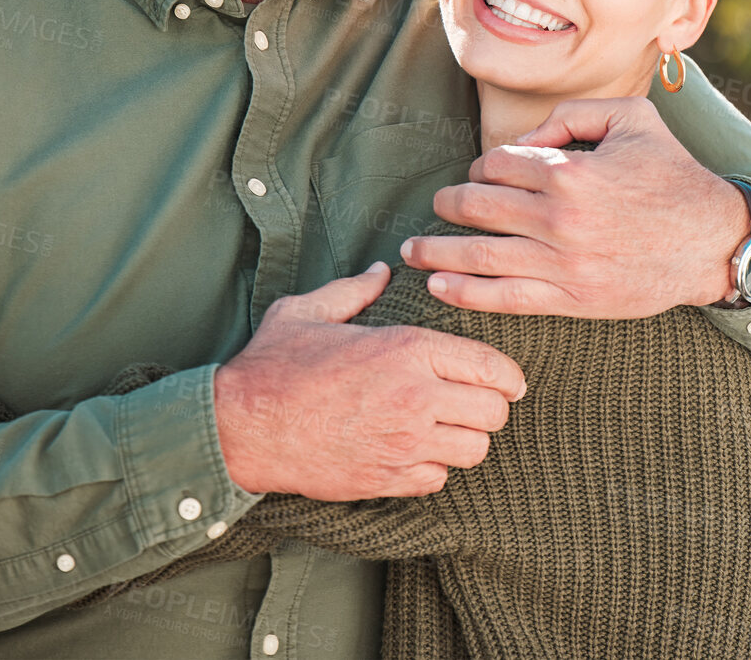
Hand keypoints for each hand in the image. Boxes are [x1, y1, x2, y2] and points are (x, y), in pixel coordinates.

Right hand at [214, 262, 525, 498]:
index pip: (491, 366)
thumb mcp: (310, 311)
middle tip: (473, 403)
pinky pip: (439, 479)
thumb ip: (355, 289)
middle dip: (489, 407)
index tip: (507, 380)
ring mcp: (404, 443)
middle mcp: (415, 397)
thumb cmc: (274, 365)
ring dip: (464, 439)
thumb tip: (381, 271)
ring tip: (446, 428)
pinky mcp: (388, 479)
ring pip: (474, 450)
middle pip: (493, 412)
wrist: (243, 426)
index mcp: (406, 349)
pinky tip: (413, 452)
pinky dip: (433, 468)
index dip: (507, 375)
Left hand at [401, 97, 747, 318]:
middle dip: (449, 204)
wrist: (713, 242)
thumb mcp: (631, 118)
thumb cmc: (672, 174)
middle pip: (478, 207)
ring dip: (437, 251)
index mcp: (570, 172)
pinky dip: (466, 293)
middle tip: (435, 205)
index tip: (481, 174)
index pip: (497, 164)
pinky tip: (439, 287)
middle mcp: (559, 218)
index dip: (481, 166)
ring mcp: (563, 263)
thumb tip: (522, 142)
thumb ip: (571, 115)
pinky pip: (505, 298)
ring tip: (412, 249)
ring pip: (481, 255)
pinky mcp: (571, 298)